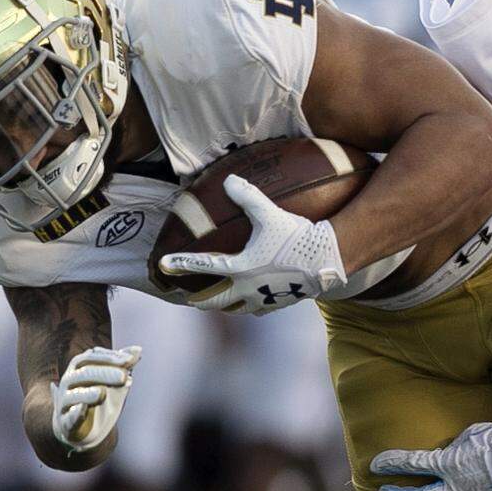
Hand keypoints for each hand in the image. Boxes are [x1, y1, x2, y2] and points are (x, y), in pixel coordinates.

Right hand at [51, 345, 141, 450]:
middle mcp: (69, 384)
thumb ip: (124, 366)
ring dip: (87, 394)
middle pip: (84, 374)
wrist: (83, 429)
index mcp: (79, 370)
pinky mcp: (66, 423)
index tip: (129, 360)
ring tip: (102, 393)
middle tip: (124, 376)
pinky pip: (69, 418)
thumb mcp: (114, 383)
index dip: (109, 357)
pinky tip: (82, 409)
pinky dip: (75, 413)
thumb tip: (138, 349)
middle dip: (104, 373)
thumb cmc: (99, 401)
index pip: (90, 358)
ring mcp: (65, 403)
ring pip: (74, 396)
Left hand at [159, 175, 346, 314]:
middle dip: (201, 301)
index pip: (204, 267)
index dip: (182, 264)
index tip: (165, 265)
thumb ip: (247, 196)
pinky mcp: (279, 304)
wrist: (326, 261)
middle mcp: (248, 289)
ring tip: (220, 303)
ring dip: (225, 306)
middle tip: (190, 300)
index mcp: (240, 269)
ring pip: (236, 309)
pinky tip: (252, 302)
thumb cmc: (296, 237)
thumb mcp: (269, 213)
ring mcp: (263, 300)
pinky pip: (258, 309)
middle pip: (217, 300)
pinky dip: (250, 306)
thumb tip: (228, 181)